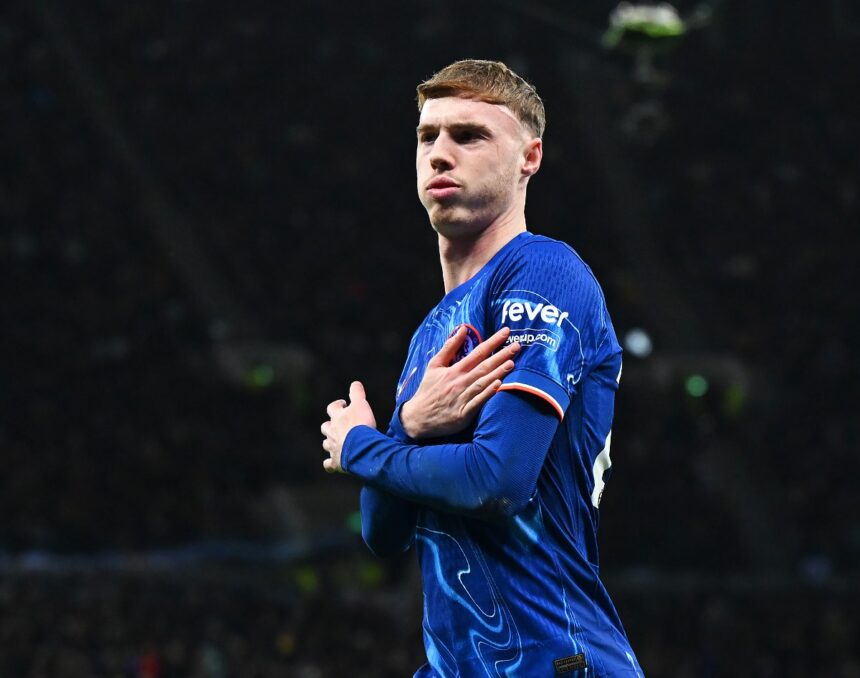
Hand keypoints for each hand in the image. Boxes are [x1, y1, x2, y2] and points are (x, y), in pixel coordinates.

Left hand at [321, 381, 376, 473]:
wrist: (361, 448)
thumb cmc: (361, 425)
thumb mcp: (361, 404)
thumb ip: (357, 393)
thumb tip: (355, 382)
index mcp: (337, 418)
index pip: (332, 407)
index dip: (337, 405)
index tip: (344, 404)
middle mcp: (332, 432)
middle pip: (326, 427)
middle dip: (330, 425)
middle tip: (339, 425)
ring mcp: (333, 448)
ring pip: (327, 445)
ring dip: (330, 443)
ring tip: (338, 443)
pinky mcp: (336, 463)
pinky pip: (329, 465)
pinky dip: (330, 464)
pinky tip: (332, 464)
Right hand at [400, 326, 519, 438]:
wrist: (418, 418)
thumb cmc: (428, 390)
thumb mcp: (434, 365)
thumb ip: (449, 347)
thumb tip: (462, 330)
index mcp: (454, 370)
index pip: (477, 353)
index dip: (492, 342)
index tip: (506, 332)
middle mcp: (460, 382)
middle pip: (484, 366)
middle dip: (501, 355)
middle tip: (517, 345)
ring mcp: (462, 398)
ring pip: (483, 382)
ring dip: (497, 372)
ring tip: (512, 362)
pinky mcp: (464, 414)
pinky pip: (478, 402)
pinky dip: (488, 393)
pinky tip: (499, 385)